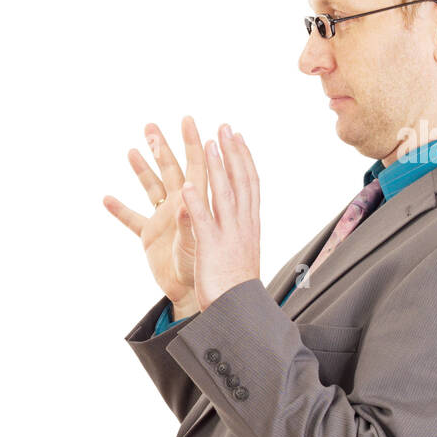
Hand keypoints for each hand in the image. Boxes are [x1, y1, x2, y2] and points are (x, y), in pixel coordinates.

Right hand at [104, 117, 210, 317]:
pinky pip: (132, 219)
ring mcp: (164, 219)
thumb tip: (184, 195)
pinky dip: (120, 210)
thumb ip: (190, 219)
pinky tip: (106, 198)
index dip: (193, 143)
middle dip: (162, 147)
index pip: (196, 166)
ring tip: (132, 150)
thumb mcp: (198, 243)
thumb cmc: (205, 269)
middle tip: (151, 125)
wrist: (194, 295)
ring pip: (151, 187)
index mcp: (196, 203)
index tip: (188, 121)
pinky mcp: (150, 236)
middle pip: (170, 169)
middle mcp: (180, 206)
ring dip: (142, 169)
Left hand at [178, 124, 260, 311]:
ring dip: (215, 168)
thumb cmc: (237, 284)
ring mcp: (228, 235)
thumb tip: (241, 215)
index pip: (249, 183)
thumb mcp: (242, 249)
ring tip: (207, 144)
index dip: (243, 157)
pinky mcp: (211, 248)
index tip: (236, 136)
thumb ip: (239, 228)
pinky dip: (194, 204)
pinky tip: (186, 185)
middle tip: (223, 126)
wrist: (238, 310)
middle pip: (239, 181)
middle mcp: (242, 224)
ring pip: (223, 194)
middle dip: (231, 153)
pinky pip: (203, 222)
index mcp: (249, 224)